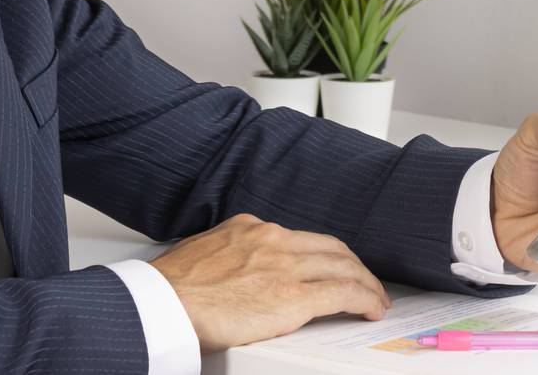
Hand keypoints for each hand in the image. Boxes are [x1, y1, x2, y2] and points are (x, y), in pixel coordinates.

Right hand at [148, 212, 391, 352]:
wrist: (162, 303)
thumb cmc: (171, 289)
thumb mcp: (203, 253)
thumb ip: (229, 256)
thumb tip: (234, 272)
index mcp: (250, 229)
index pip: (299, 237)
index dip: (322, 253)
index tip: (329, 264)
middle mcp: (272, 240)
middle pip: (329, 247)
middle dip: (352, 264)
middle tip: (364, 280)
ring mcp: (285, 266)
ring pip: (343, 266)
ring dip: (365, 283)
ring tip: (375, 298)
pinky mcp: (294, 296)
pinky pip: (343, 293)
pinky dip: (364, 299)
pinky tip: (372, 308)